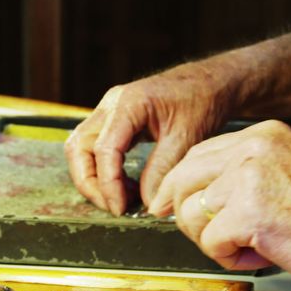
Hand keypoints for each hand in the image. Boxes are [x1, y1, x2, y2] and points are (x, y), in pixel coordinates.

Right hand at [65, 62, 233, 214]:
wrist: (211, 82)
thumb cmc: (202, 100)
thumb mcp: (186, 137)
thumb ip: (162, 170)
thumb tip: (148, 204)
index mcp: (128, 103)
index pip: (104, 149)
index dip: (108, 184)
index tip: (120, 208)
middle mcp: (112, 105)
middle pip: (79, 149)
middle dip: (91, 183)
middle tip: (114, 207)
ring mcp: (110, 112)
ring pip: (82, 149)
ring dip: (94, 178)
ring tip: (122, 198)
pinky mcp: (115, 121)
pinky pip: (96, 148)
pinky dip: (105, 170)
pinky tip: (126, 186)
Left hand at [148, 120, 290, 290]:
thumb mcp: (289, 174)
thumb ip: (246, 176)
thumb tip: (201, 198)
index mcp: (263, 136)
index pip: (197, 156)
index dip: (184, 189)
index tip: (178, 208)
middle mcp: (251, 149)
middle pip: (182, 179)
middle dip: (186, 215)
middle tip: (213, 238)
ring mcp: (247, 178)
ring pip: (190, 213)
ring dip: (214, 240)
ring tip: (252, 247)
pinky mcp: (247, 213)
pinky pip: (210, 243)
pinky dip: (231, 259)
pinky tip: (263, 257)